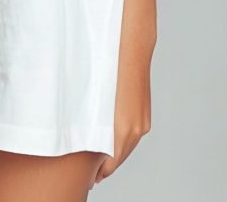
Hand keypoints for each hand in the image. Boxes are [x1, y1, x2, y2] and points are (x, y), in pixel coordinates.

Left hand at [92, 35, 153, 184]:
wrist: (130, 48)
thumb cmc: (108, 67)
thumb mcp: (93, 97)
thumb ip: (91, 121)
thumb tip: (81, 135)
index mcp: (121, 128)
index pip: (109, 163)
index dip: (98, 172)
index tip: (87, 178)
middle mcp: (135, 129)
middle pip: (118, 159)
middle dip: (104, 167)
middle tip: (90, 175)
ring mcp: (142, 123)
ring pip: (126, 148)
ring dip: (113, 155)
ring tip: (98, 161)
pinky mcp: (144, 116)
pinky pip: (132, 137)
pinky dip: (121, 143)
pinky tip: (111, 142)